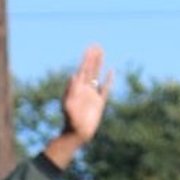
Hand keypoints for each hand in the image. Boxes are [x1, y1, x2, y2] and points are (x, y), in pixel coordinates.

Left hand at [42, 46, 111, 168]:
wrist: (77, 134)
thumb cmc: (70, 120)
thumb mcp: (68, 105)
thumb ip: (71, 90)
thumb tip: (73, 75)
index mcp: (77, 88)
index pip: (83, 70)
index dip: (86, 59)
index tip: (90, 48)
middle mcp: (85, 89)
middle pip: (90, 69)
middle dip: (93, 58)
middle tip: (97, 45)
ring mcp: (92, 95)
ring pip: (97, 76)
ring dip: (99, 64)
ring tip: (102, 53)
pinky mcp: (99, 103)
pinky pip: (105, 89)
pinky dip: (108, 80)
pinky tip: (111, 72)